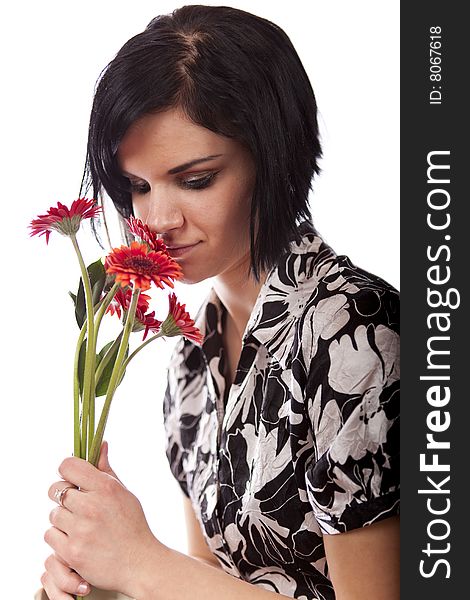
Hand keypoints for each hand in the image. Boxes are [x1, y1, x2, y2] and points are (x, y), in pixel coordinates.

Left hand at [42, 442, 159, 596]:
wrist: (139, 562)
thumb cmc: (132, 525)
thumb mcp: (124, 493)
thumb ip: (106, 470)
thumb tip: (101, 444)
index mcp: (105, 487)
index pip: (68, 466)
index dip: (66, 470)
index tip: (72, 479)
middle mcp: (91, 506)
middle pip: (56, 490)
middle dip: (63, 496)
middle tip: (76, 505)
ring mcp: (80, 530)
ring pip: (53, 514)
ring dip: (63, 519)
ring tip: (80, 526)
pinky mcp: (72, 551)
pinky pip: (50, 535)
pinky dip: (59, 538)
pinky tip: (75, 539)